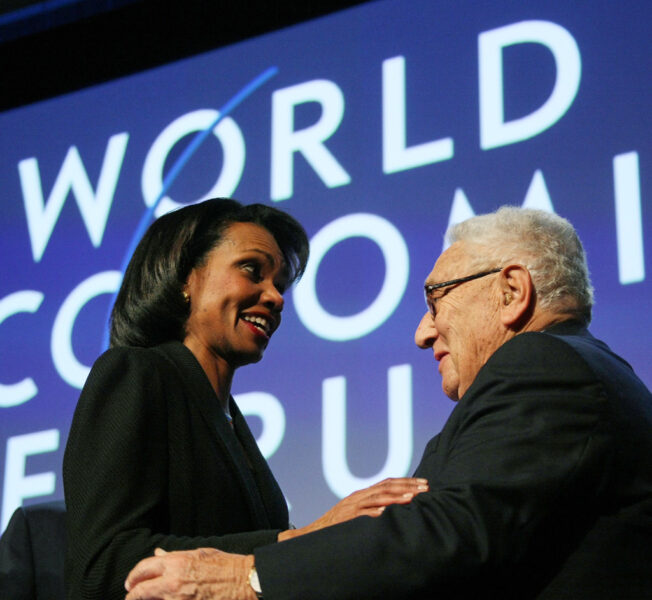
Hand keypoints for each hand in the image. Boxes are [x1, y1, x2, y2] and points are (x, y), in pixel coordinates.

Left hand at [124, 547, 254, 599]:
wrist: (245, 581)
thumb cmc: (226, 566)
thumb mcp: (200, 554)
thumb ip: (175, 556)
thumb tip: (158, 554)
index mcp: (177, 563)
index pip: (144, 569)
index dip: (133, 577)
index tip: (130, 584)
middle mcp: (173, 582)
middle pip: (141, 592)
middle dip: (133, 596)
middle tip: (131, 597)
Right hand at [279, 477, 427, 540]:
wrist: (314, 533)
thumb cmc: (339, 526)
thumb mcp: (357, 512)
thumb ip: (373, 508)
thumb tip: (397, 508)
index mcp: (363, 494)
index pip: (388, 482)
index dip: (406, 481)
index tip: (423, 483)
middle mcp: (359, 496)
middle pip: (386, 486)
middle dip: (407, 486)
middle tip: (426, 488)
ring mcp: (352, 506)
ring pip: (377, 498)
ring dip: (396, 497)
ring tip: (412, 497)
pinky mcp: (347, 518)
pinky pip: (362, 514)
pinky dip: (375, 512)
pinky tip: (387, 513)